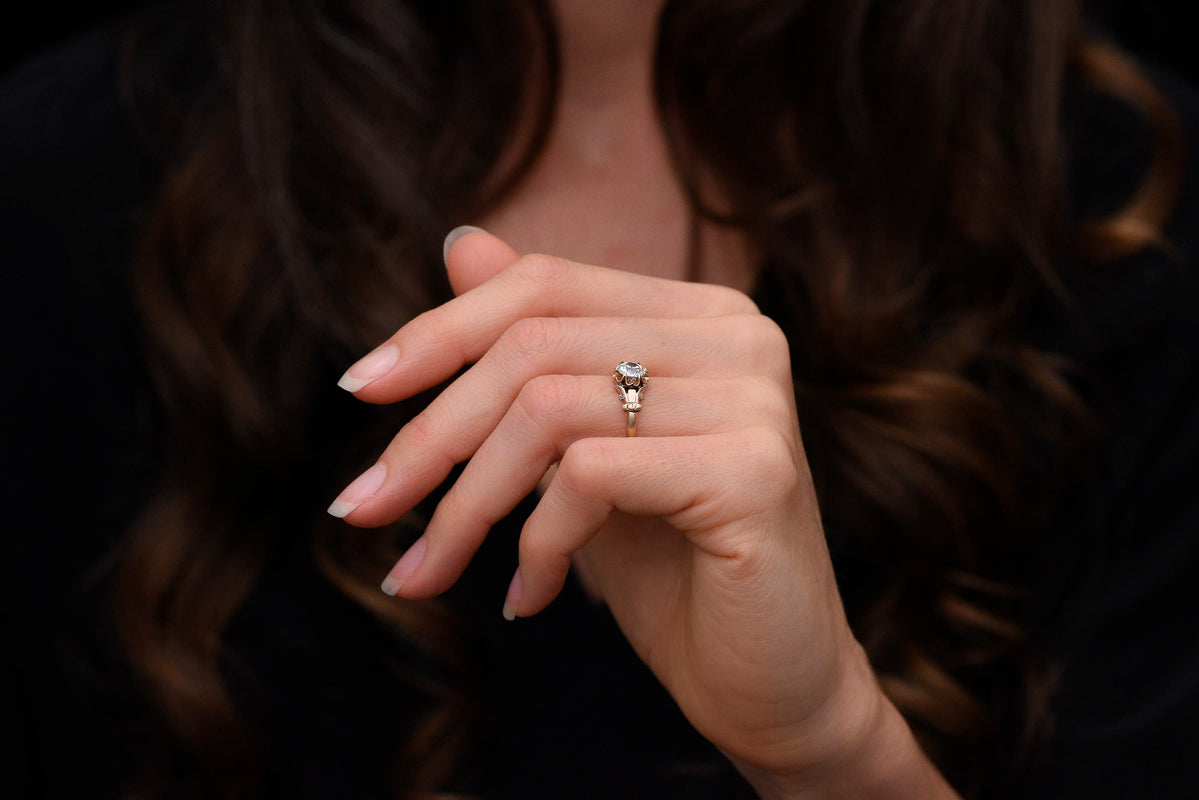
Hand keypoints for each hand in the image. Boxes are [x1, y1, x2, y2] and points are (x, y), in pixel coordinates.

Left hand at [330, 229, 952, 795]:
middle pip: (532, 346)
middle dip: (429, 435)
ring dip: (466, 504)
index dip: (439, 330)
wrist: (769, 683)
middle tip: (363, 510)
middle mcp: (738, 336)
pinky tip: (531, 598)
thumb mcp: (580, 451)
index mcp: (698, 316)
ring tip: (428, 573)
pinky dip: (536, 543)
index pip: (544, 285)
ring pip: (546, 410)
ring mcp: (754, 397)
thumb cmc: (671, 570)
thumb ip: (533, 353)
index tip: (358, 390)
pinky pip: (589, 474)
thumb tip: (457, 241)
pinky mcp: (755, 469)